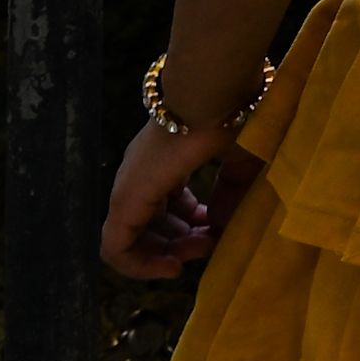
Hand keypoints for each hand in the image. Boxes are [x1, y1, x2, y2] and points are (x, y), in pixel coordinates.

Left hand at [98, 118, 260, 283]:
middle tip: (208, 244)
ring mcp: (129, 188)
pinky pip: (117, 249)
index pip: (168, 205)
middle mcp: (141, 177)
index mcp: (164, 162)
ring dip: (166, 254)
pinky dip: (141, 266)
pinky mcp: (125, 200)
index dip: (192, 224)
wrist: (212, 94)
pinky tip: (172, 266)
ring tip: (197, 250)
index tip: (217, 230)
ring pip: (133, 241)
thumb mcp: (242, 159)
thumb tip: (216, 225)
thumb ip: (231, 192)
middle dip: (181, 243)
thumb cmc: (231, 118)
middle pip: (151, 225)